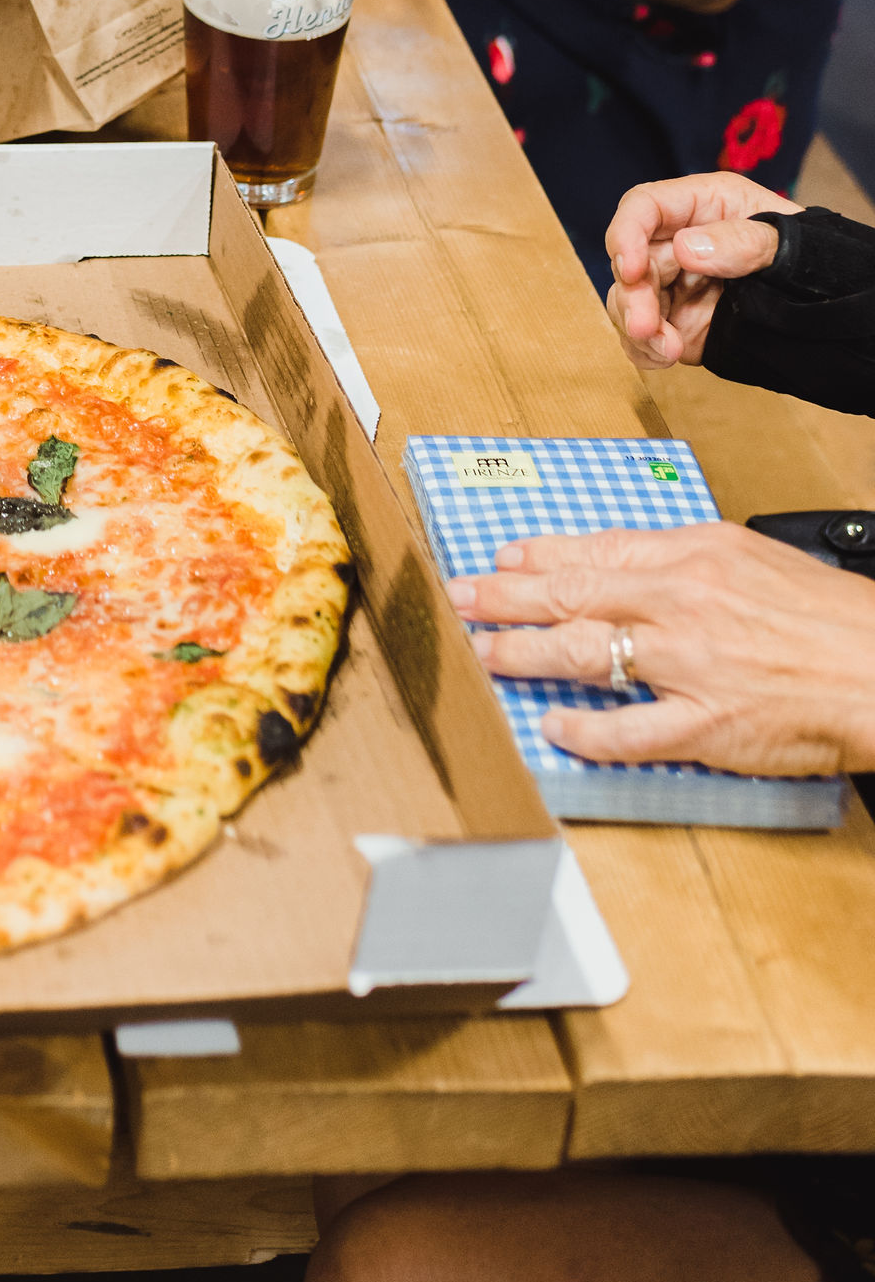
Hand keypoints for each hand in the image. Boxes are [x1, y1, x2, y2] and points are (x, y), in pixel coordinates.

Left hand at [448, 522, 874, 776]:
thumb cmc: (824, 616)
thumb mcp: (747, 557)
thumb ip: (675, 560)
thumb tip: (612, 563)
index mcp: (692, 556)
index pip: (594, 550)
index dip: (537, 556)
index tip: (498, 560)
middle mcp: (682, 603)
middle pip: (572, 596)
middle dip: (504, 598)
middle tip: (457, 598)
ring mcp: (690, 665)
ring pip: (585, 655)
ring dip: (523, 655)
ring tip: (483, 655)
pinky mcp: (707, 724)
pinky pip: (629, 731)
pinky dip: (585, 731)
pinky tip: (552, 727)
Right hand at [605, 170, 801, 370]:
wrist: (834, 311)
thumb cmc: (815, 260)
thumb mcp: (789, 243)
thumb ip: (743, 242)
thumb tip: (686, 248)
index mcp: (703, 206)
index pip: (644, 207)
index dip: (626, 233)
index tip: (631, 268)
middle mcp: (680, 242)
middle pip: (631, 261)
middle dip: (632, 296)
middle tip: (645, 328)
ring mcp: (676, 285)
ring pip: (628, 300)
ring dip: (637, 327)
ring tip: (669, 350)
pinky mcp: (678, 322)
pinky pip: (642, 335)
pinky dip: (644, 349)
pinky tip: (665, 358)